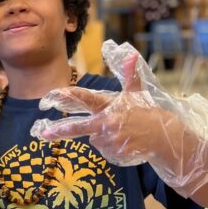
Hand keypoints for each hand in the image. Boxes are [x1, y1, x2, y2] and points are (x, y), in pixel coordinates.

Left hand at [32, 40, 207, 197]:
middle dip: (59, 130)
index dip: (65, 97)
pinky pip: (105, 152)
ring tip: (121, 132)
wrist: (165, 136)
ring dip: (103, 137)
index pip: (84, 99)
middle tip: (43, 131)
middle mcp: (107, 124)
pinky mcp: (115, 155)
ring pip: (94, 141)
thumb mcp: (136, 92)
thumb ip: (129, 74)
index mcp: (108, 106)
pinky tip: (125, 142)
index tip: (48, 97)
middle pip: (78, 128)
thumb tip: (130, 54)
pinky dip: (111, 148)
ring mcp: (111, 141)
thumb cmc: (146, 111)